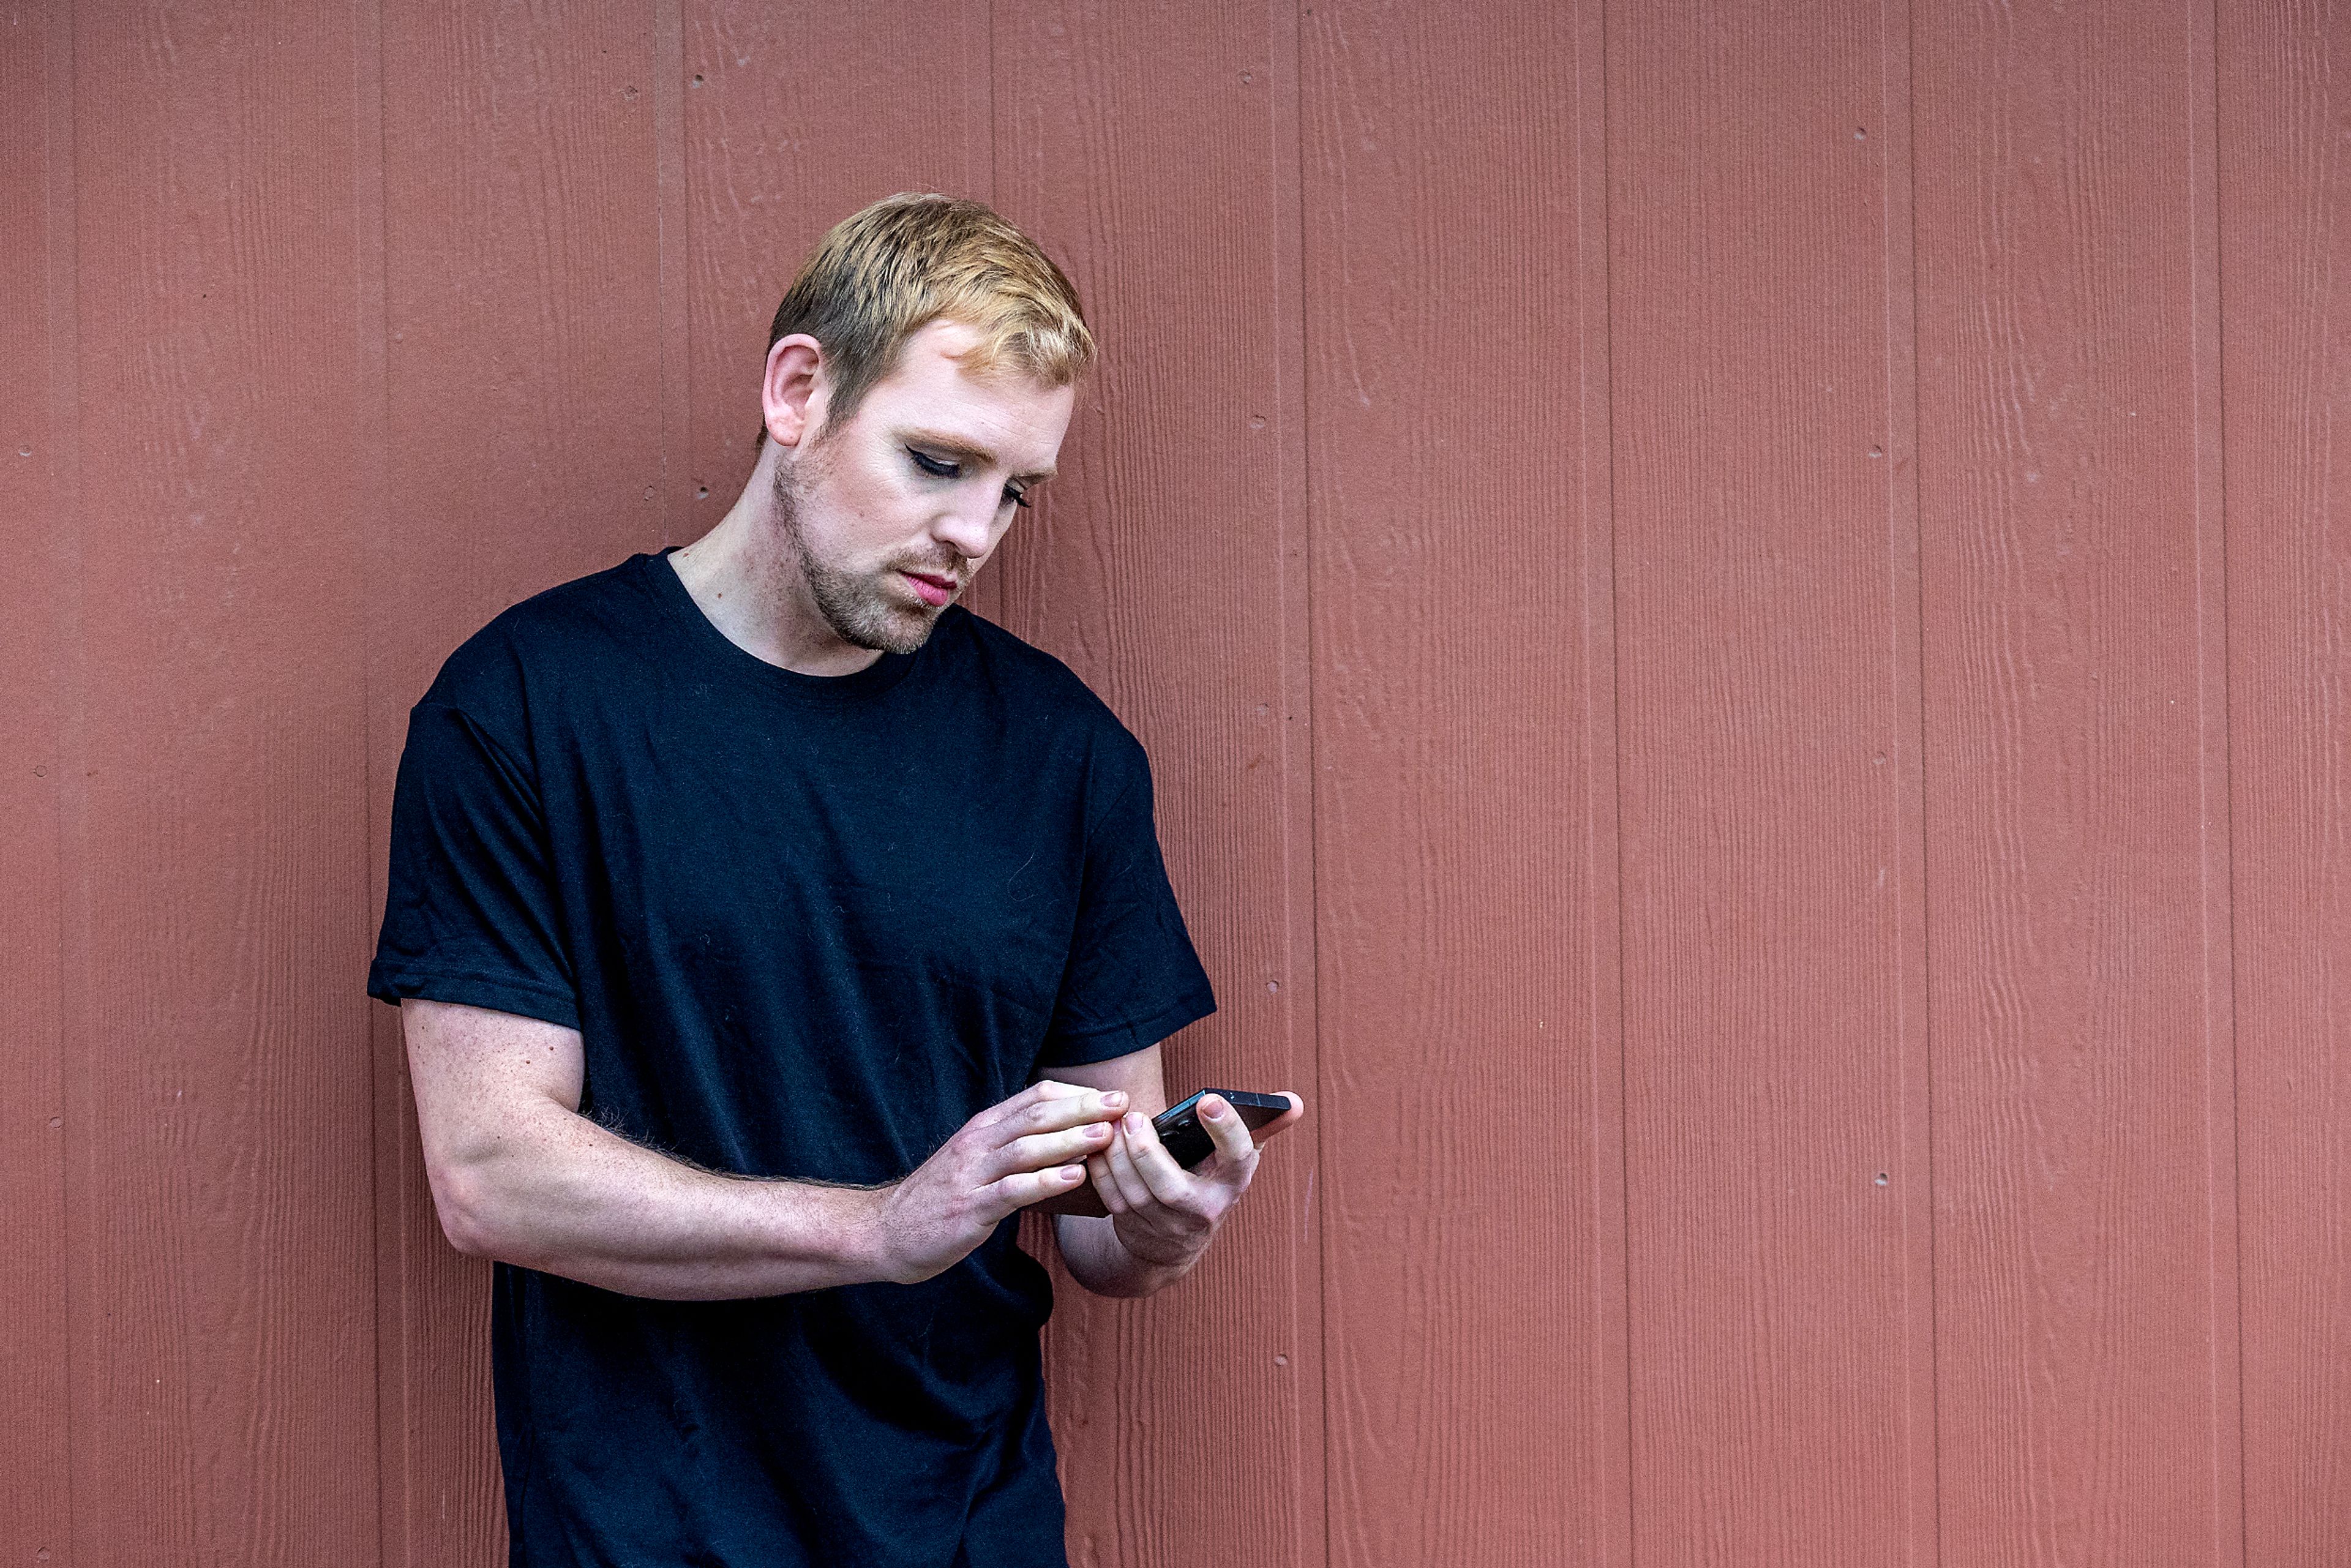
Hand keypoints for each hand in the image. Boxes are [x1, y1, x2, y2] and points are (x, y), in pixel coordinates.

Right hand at [869, 1081, 1126, 1283]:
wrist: (884, 1231)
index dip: (1076, 1095)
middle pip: (1036, 1116)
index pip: (1034, 1098)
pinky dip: (1045, 1181)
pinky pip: (1011, 1191)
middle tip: (1122, 1104)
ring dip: (1069, 1139)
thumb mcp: (974, 1161)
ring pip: (1026, 1148)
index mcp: (982, 1129)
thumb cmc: (937, 1198)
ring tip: (1106, 1136)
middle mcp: (977, 1144)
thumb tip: (1062, 1134)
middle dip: (1082, 1108)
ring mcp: (971, 1176)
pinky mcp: (968, 1209)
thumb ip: (1011, 1145)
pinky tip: (1073, 1178)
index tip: (1112, 1097)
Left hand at [1088, 1092, 1304, 1269]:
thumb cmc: (1209, 1183)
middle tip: (1134, 1116)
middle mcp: (1203, 1211)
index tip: (1209, 1099)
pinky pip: (1114, 1200)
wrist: (1175, 1244)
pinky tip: (1098, 1145)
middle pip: (1172, 1189)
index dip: (1226, 1129)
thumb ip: (1264, 1127)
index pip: (1239, 1158)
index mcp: (1232, 1184)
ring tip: (1112, 1125)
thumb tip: (1295, 1102)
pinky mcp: (1135, 1229)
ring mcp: (1167, 1226)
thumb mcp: (1236, 1161)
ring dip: (1118, 1158)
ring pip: (1137, 1194)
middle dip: (1148, 1152)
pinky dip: (1102, 1171)